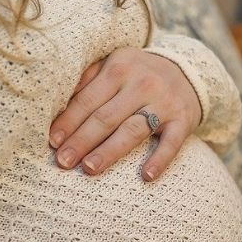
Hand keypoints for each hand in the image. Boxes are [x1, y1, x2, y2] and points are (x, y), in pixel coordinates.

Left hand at [49, 47, 202, 180]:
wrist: (188, 71)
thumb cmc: (138, 75)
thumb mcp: (114, 65)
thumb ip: (87, 81)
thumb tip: (55, 107)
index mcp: (118, 68)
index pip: (87, 99)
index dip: (69, 121)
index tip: (53, 142)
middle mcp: (141, 83)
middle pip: (106, 117)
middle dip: (82, 140)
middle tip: (63, 162)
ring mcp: (164, 102)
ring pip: (133, 130)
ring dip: (110, 151)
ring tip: (90, 168)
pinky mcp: (183, 120)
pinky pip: (171, 143)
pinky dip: (160, 159)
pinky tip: (146, 176)